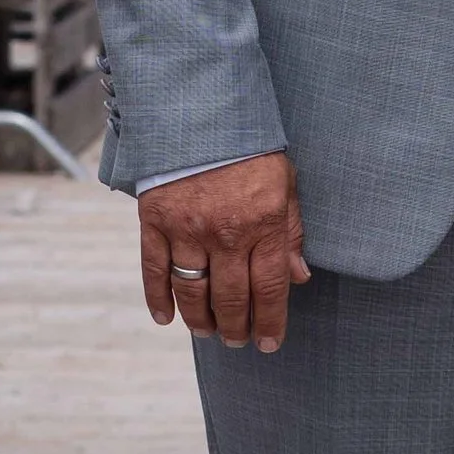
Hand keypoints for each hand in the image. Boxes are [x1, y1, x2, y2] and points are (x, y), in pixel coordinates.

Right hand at [140, 151, 310, 352]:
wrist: (202, 111)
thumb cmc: (250, 148)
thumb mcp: (285, 183)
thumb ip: (291, 231)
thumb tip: (299, 277)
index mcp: (263, 223)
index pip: (269, 287)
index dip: (270, 321)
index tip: (269, 343)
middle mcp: (226, 232)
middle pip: (231, 297)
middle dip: (236, 327)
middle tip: (238, 341)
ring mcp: (187, 228)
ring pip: (193, 291)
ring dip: (201, 320)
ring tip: (209, 333)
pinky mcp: (154, 220)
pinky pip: (154, 269)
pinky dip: (158, 298)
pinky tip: (166, 318)